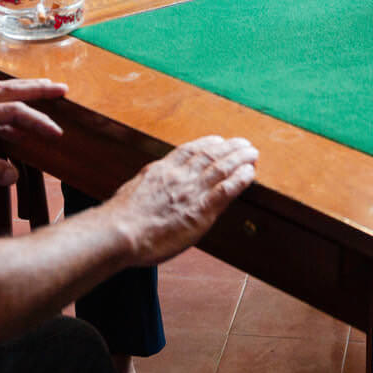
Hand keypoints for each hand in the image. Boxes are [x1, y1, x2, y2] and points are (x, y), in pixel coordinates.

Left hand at [0, 78, 68, 184]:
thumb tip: (14, 174)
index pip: (16, 112)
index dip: (39, 121)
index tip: (56, 134)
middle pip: (12, 89)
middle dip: (39, 88)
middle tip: (62, 88)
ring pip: (1, 90)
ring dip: (24, 89)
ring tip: (44, 90)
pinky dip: (7, 105)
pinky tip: (12, 122)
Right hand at [102, 135, 258, 266]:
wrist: (120, 232)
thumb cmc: (120, 220)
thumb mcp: (131, 193)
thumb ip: (146, 188)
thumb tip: (146, 191)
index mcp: (161, 170)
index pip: (188, 151)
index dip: (206, 144)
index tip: (217, 140)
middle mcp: (179, 176)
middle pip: (209, 155)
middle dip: (229, 147)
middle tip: (243, 143)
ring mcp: (191, 192)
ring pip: (221, 168)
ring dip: (239, 158)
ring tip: (252, 152)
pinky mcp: (201, 210)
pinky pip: (226, 189)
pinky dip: (240, 179)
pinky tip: (250, 172)